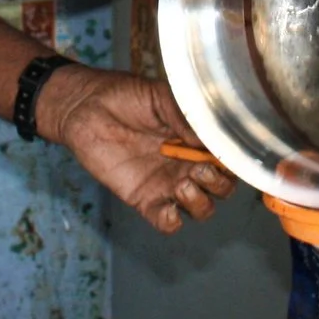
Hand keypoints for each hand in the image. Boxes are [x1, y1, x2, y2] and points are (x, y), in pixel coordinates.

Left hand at [39, 65, 235, 232]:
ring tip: (182, 185)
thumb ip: (186, 116)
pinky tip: (166, 207)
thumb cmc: (124, 96)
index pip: (228, 159)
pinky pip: (167, 222)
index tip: (225, 157)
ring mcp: (166, 184)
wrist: (85, 107)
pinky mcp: (144, 199)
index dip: (233, 163)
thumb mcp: (161, 96)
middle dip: (219, 185)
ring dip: (199, 203)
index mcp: (197, 139)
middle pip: (221, 189)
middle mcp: (187, 164)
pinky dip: (172, 222)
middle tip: (201, 170)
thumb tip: (210, 138)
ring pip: (200, 209)